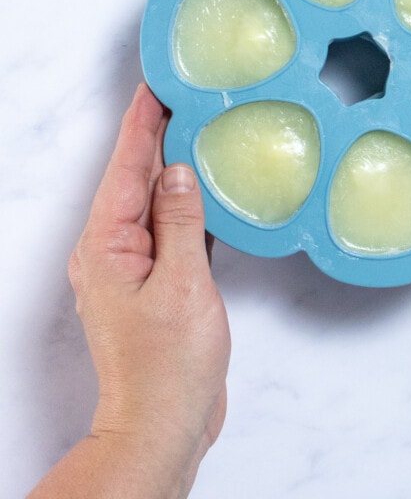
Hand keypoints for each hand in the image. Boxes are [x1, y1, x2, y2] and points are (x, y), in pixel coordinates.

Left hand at [30, 84, 230, 498]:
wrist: (164, 423)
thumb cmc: (169, 364)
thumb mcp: (181, 284)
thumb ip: (179, 222)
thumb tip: (177, 171)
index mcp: (107, 246)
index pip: (126, 169)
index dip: (141, 125)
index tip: (154, 87)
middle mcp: (112, 251)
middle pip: (133, 180)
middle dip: (153, 137)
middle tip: (178, 98)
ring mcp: (133, 267)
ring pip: (151, 203)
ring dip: (169, 169)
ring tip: (192, 132)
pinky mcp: (156, 282)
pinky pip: (168, 230)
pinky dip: (184, 205)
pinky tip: (202, 192)